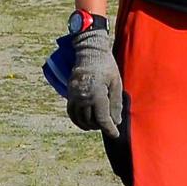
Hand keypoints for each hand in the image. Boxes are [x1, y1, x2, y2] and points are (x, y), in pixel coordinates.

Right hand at [66, 23, 121, 138]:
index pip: (102, 119)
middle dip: (101, 126)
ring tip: (99, 124)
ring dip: (90, 125)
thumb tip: (116, 121)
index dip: (109, 129)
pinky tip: (85, 121)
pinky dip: (78, 120)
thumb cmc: (106, 65)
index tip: (115, 135)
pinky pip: (71, 112)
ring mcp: (74, 95)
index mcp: (97, 93)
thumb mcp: (116, 83)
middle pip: (91, 121)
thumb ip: (116, 103)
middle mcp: (83, 97)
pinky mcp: (70, 93)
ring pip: (80, 119)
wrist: (89, 51)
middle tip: (109, 124)